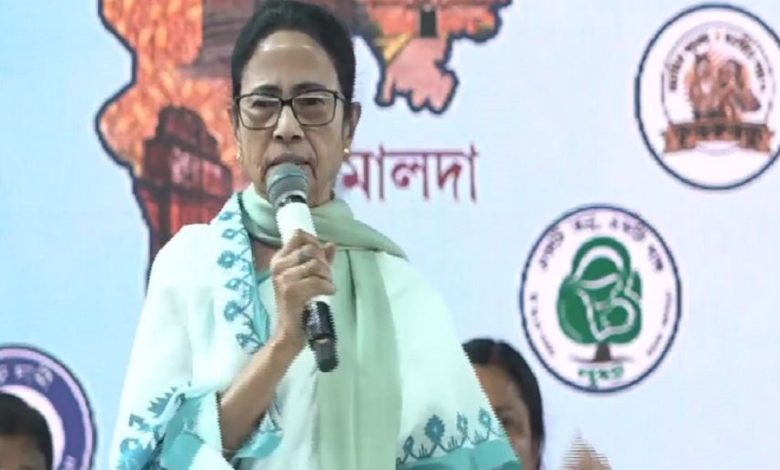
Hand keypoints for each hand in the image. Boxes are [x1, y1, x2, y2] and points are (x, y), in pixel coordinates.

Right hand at [269, 230, 335, 353]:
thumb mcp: (309, 277)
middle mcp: (278, 266)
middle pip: (310, 249)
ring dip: (327, 276)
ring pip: (315, 265)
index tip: (321, 256)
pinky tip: (329, 292)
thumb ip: (319, 260)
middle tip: (327, 276)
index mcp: (279, 260)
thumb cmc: (300, 303)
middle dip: (324, 262)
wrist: (290, 331)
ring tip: (328, 286)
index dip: (314, 242)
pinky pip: (317, 281)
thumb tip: (331, 244)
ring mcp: (283, 279)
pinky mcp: (291, 292)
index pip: (297, 236)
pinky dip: (328, 286)